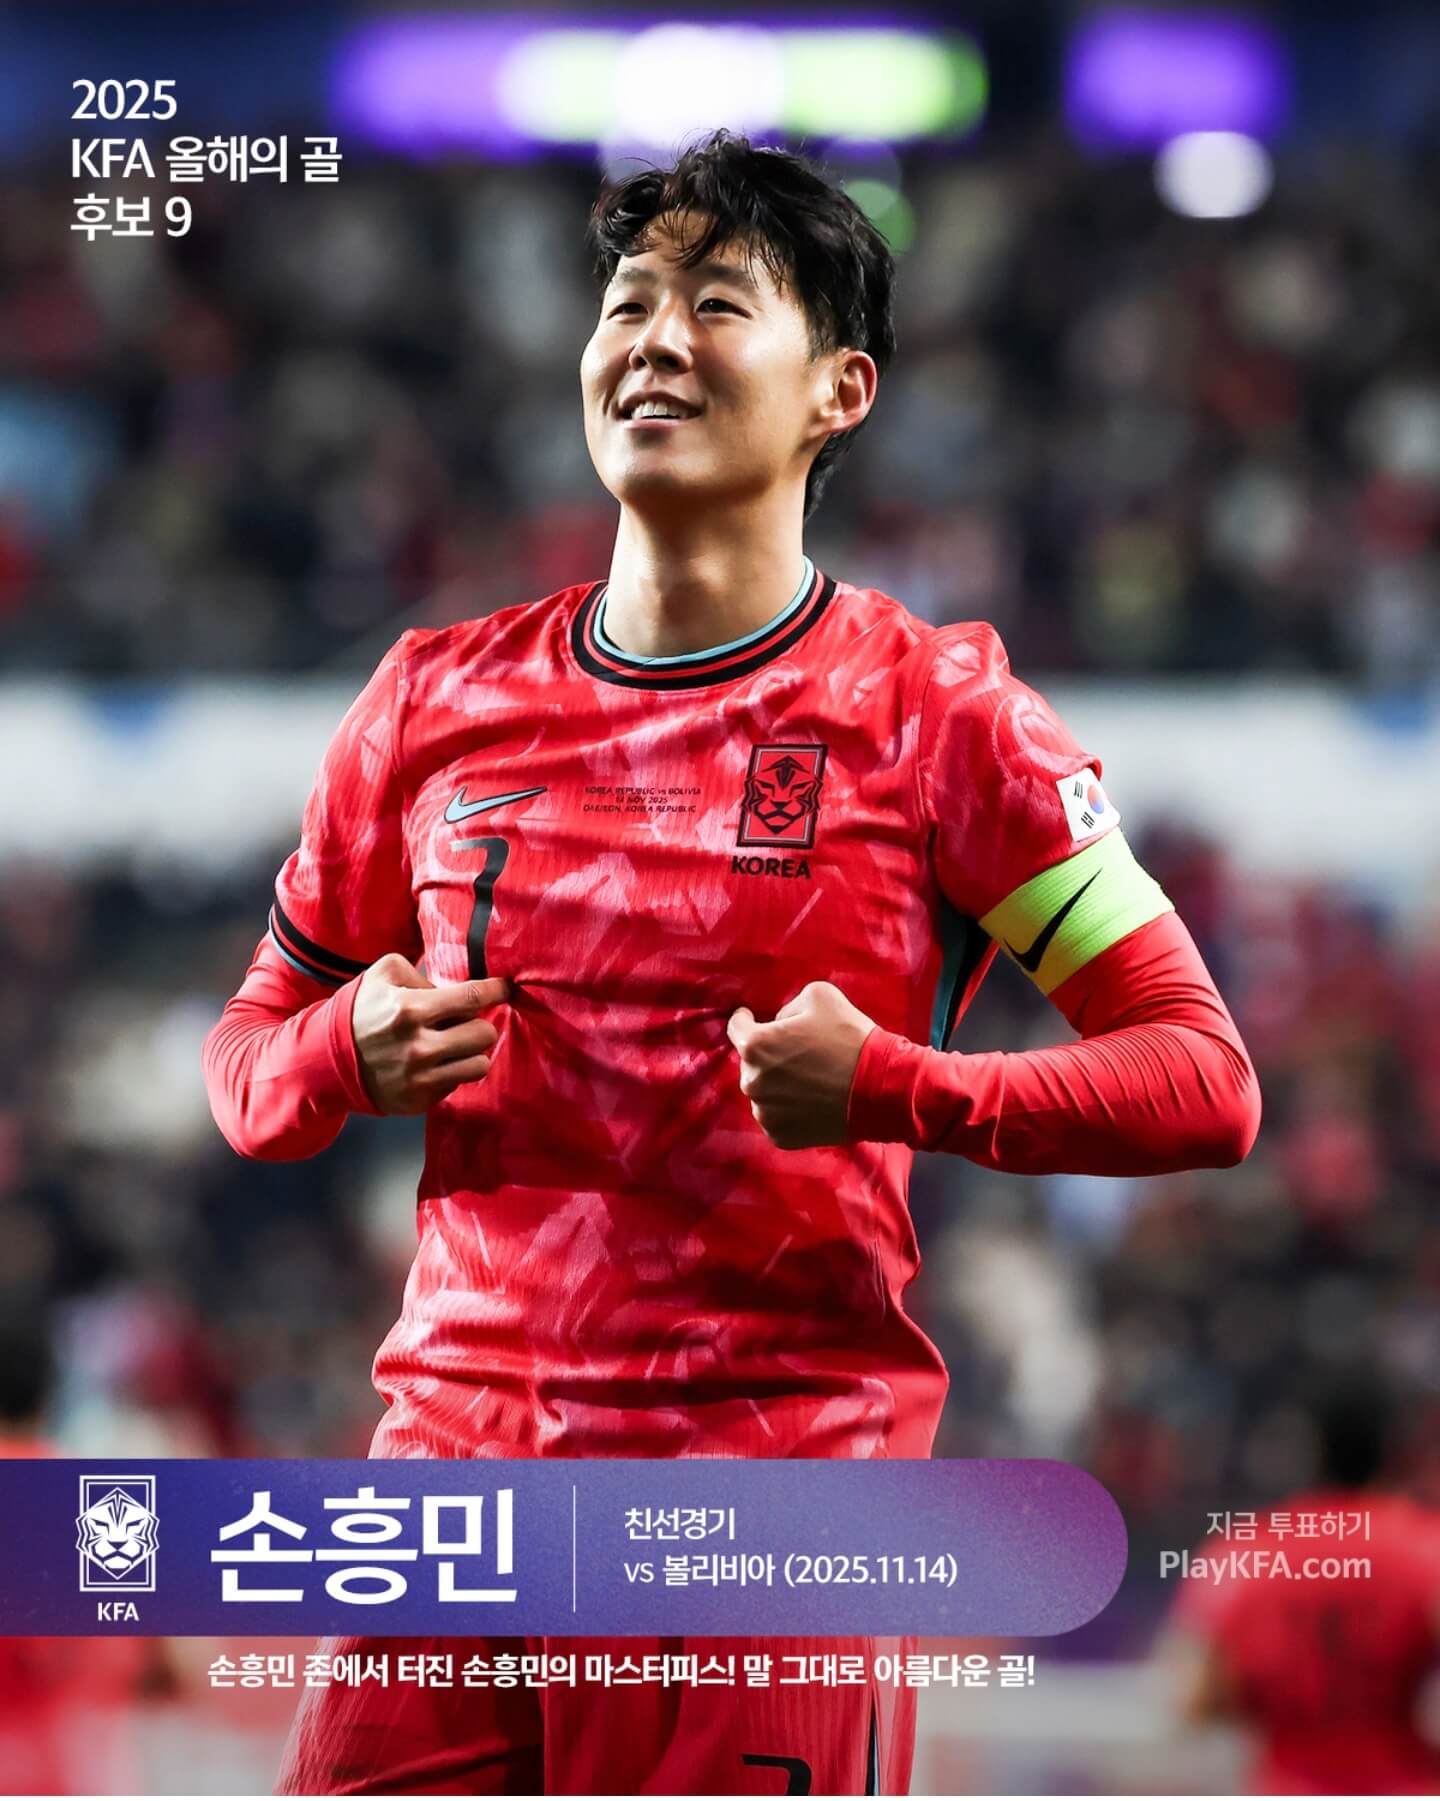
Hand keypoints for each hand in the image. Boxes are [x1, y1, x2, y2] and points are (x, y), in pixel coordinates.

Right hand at [351, 953, 508, 1115]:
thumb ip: (422, 973)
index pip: (472, 998)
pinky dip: (451, 1072)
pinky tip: (433, 1063)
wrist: (326, 1060)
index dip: (496, 991)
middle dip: (477, 1023)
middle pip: (484, 1034)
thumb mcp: (383, 974)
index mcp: (410, 1010)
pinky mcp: (419, 1100)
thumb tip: (456, 987)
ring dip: (471, 1051)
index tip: (504, 988)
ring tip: (454, 1044)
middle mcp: (419, 1047)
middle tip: (463, 1021)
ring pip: (480, 1064)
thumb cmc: (360, 1010)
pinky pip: (457, 1084)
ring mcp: (420, 1078)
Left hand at [726, 981, 876, 1149]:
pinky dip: (787, 1109)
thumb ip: (788, 1005)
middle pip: (751, 1063)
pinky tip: (810, 1101)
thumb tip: (779, 1023)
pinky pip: (776, 1116)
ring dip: (776, 1083)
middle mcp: (752, 1082)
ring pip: (762, 1092)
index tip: (751, 1018)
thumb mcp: (819, 996)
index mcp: (756, 1046)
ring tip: (806, 1080)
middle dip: (767, 1055)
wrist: (880, 1088)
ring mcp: (765, 1113)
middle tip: (796, 1052)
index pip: (736, 1028)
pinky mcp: (780, 1136)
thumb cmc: (850, 1038)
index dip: (745, 1020)